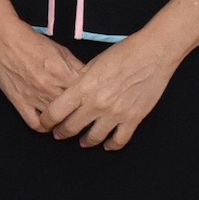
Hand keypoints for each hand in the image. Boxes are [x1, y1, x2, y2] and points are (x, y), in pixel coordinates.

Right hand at [0, 15, 86, 132]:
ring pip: (56, 119)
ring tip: (67, 119)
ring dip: (64, 121)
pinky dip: (44, 126)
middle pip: (72, 109)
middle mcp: (50, 87)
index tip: (92, 102)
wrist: (4, 40)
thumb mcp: (62, 51)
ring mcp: (34, 96)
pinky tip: (48, 123)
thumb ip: (76, 67)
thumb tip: (89, 81)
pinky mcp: (19, 102)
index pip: (85, 94)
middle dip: (80, 112)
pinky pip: (34, 123)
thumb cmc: (33, 42)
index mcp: (63, 72)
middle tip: (82, 113)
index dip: (91, 99)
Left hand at [40, 34, 175, 149]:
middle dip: (62, 133)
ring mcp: (115, 113)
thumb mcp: (93, 64)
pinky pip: (119, 140)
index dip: (46, 121)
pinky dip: (111, 145)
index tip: (45, 124)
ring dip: (85, 142)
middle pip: (71, 127)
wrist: (153, 54)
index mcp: (83, 88)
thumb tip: (68, 93)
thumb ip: (79, 82)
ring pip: (93, 138)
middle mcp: (96, 104)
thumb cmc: (122, 54)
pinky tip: (107, 145)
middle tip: (60, 134)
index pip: (55, 112)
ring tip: (83, 142)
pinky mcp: (133, 118)